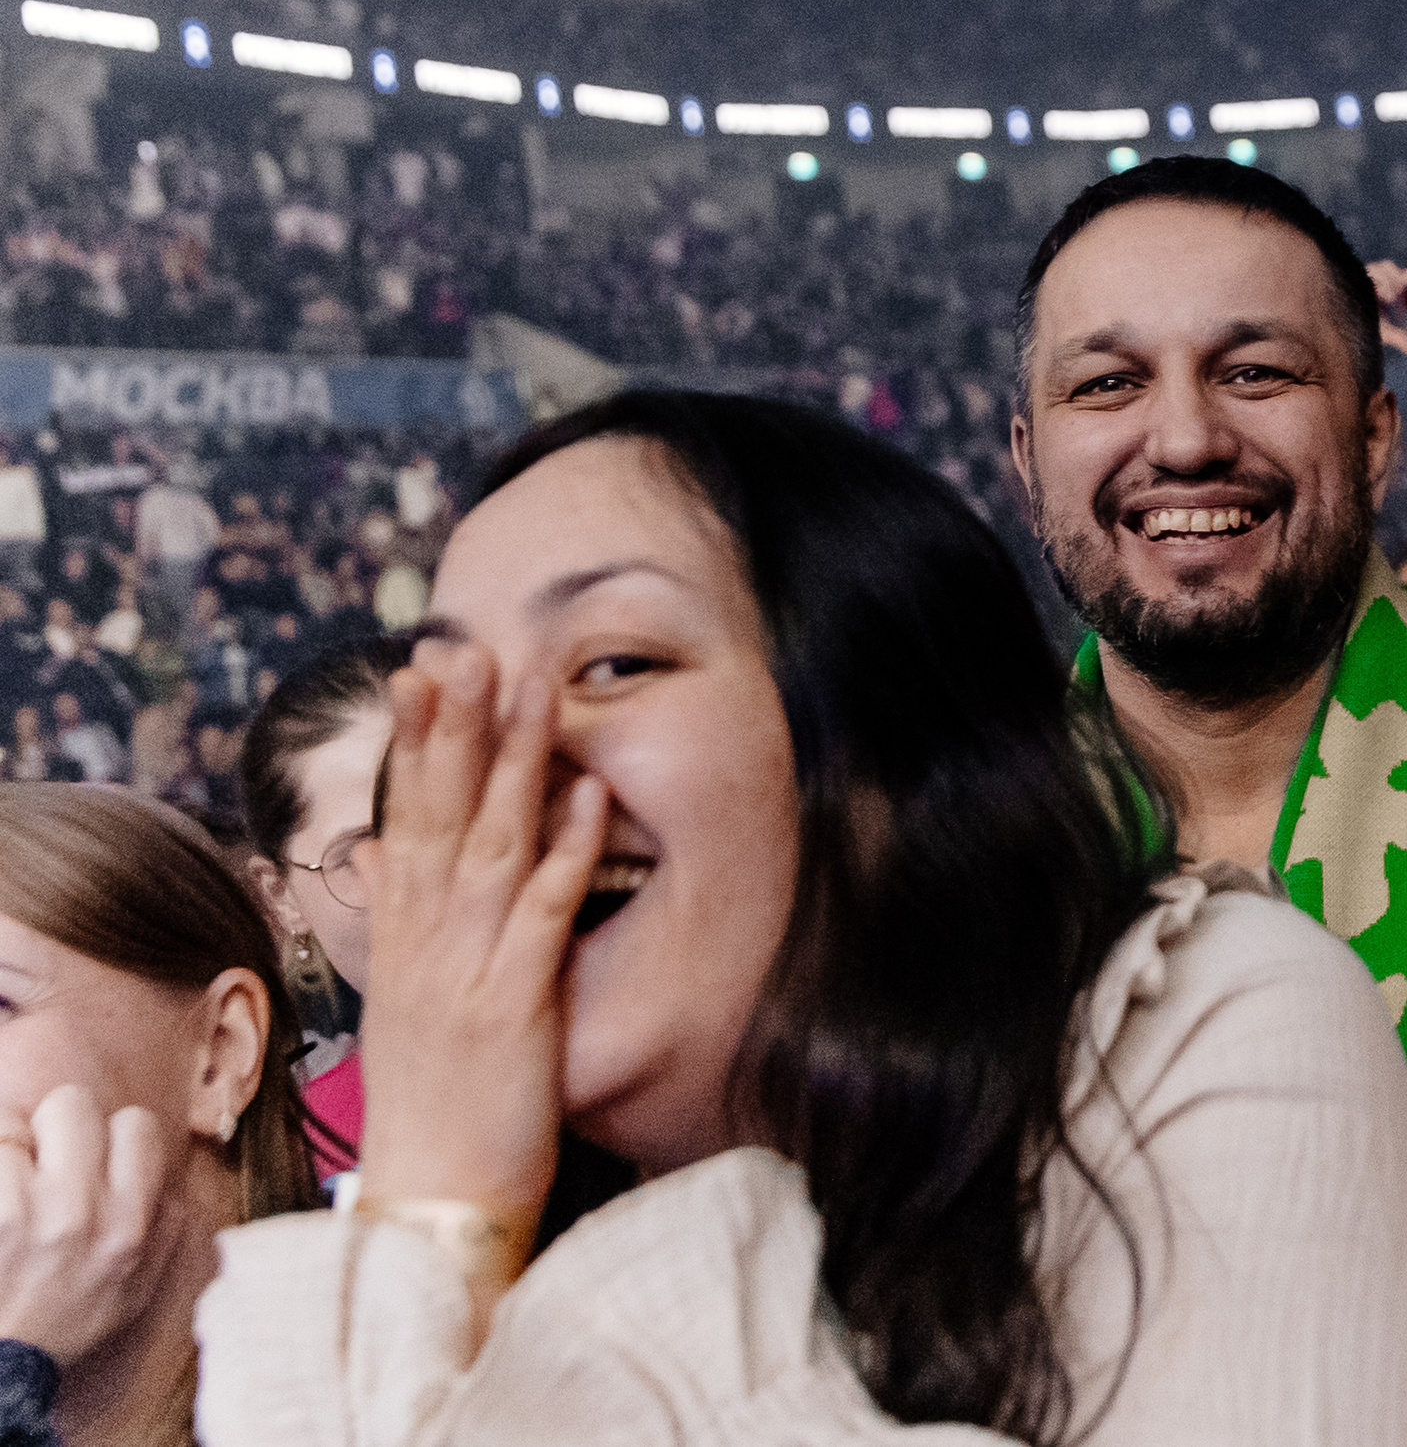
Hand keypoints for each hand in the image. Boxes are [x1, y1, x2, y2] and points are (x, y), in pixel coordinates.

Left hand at [0, 1085, 179, 1362]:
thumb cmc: (62, 1328)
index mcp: (128, 1224)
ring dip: (4, 1150)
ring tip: (6, 1189)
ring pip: (10, 1125)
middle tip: (37, 1163)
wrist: (2, 1370)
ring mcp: (21, 1214)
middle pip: (71, 1105)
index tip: (86, 1162)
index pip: (134, 1125)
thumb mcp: (137, 1290)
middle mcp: (79, 1213)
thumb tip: (167, 1182)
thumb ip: (165, 1230)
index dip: (106, 1136)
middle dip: (51, 1127)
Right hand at [355, 643, 606, 1234]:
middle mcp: (428, 939)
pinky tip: (586, 796)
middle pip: (442, 812)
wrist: (431, 1201)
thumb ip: (402, 924)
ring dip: (514, 763)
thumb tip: (380, 854)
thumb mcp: (407, 1001)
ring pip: (493, 843)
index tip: (423, 667)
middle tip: (465, 645)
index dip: (419, 741)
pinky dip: (567, 852)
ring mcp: (468, 966)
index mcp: (406, 936)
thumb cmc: (434, 1105)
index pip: (410, 816)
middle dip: (455, 725)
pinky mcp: (513, 1003)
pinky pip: (546, 913)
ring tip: (531, 688)